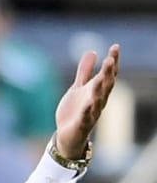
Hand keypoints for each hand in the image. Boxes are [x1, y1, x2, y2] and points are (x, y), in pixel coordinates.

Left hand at [53, 44, 118, 161]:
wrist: (66, 136)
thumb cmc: (75, 110)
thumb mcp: (78, 88)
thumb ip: (85, 72)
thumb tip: (92, 51)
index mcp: (97, 91)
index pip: (108, 74)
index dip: (113, 61)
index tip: (115, 47)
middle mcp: (98, 101)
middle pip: (106, 86)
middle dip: (108, 73)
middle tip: (110, 59)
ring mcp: (91, 113)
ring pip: (98, 101)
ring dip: (100, 90)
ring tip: (100, 78)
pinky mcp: (82, 125)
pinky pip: (85, 118)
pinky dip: (86, 111)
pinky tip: (88, 104)